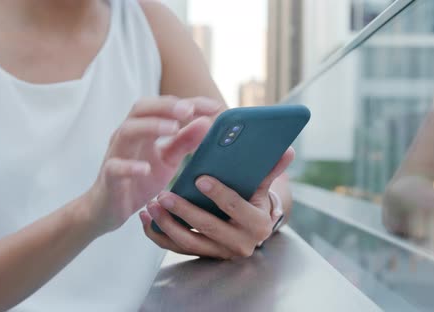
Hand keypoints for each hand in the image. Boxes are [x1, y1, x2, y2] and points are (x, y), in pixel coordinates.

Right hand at [86, 96, 223, 234]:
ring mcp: (116, 154)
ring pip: (128, 130)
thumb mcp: (167, 160)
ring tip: (173, 129)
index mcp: (143, 129)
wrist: (110, 209)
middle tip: (189, 110)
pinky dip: (130, 166)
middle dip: (166, 106)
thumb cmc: (139, 180)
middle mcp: (128, 136)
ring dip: (151, 127)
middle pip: (142, 109)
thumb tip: (207, 122)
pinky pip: (115, 167)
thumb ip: (184, 142)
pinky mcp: (109, 176)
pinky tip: (146, 168)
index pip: (164, 106)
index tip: (214, 107)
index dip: (189, 103)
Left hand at [140, 148, 294, 258]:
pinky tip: (146, 218)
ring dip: (166, 225)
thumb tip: (288, 149)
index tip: (199, 178)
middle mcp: (239, 244)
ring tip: (152, 205)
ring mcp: (218, 253)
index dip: (218, 193)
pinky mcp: (200, 255)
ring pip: (188, 242)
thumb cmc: (254, 202)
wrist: (250, 231)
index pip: (236, 207)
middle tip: (164, 194)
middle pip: (208, 228)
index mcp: (257, 224)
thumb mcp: (262, 189)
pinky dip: (158, 235)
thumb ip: (270, 170)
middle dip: (184, 211)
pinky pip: (175, 248)